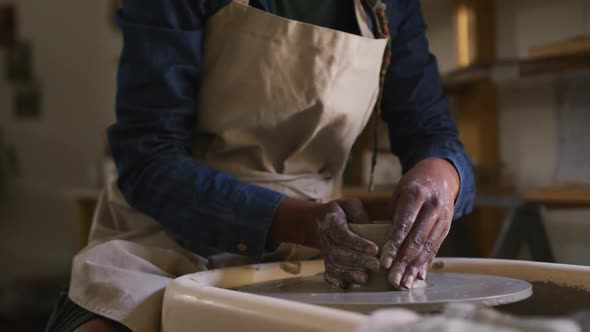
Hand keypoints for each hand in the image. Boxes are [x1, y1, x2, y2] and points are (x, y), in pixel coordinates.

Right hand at [271, 198, 379, 287]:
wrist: (315, 222)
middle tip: (375, 265)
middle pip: (338, 253)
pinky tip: (346, 286)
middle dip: (358, 261)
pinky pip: (328, 273)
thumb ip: (357, 211)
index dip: (357, 243)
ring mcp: (324, 252)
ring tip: (365, 279)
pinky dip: (336, 281)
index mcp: (330, 222)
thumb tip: (368, 225)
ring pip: (334, 265)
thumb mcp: (348, 204)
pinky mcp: (326, 262)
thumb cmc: (338, 213)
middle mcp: (325, 238)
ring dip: (349, 273)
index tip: (374, 249)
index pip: (343, 234)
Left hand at [380, 158, 459, 288]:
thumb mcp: (399, 192)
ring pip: (428, 246)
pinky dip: (426, 263)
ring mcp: (443, 217)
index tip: (384, 262)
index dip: (394, 245)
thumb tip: (385, 243)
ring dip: (415, 267)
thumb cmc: (412, 185)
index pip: (403, 224)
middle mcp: (432, 206)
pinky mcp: (448, 226)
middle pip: (416, 239)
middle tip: (393, 279)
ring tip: (404, 283)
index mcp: (416, 195)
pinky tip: (419, 275)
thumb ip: (394, 215)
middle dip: (404, 262)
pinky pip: (436, 247)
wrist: (441, 175)